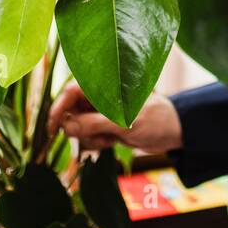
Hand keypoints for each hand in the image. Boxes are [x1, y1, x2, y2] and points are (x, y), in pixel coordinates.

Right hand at [47, 82, 182, 153]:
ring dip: (90, 138)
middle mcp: (99, 96)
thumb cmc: (155, 119)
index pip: (70, 92)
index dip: (58, 109)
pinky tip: (114, 142)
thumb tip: (66, 127)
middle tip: (98, 137)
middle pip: (70, 112)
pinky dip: (97, 142)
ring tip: (112, 139)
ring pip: (78, 127)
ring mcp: (101, 111)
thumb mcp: (125, 123)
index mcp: (104, 85)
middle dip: (78, 129)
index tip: (53, 128)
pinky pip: (89, 136)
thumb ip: (94, 124)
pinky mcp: (104, 125)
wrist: (174, 131)